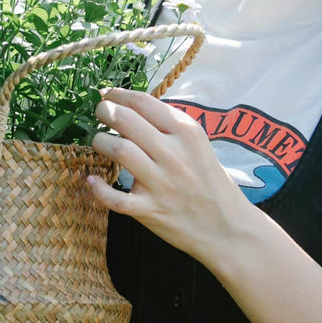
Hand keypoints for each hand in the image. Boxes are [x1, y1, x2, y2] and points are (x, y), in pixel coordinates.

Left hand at [88, 88, 251, 264]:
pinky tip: (93, 180)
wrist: (228, 228)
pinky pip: (115, 198)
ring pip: (118, 150)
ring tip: (99, 142)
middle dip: (104, 111)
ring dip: (100, 142)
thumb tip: (131, 108)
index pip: (143, 102)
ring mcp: (161, 183)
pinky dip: (99, 188)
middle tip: (99, 113)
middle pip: (125, 120)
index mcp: (186, 132)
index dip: (117, 94)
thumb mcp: (198, 145)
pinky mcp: (150, 210)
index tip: (106, 94)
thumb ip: (169, 127)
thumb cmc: (210, 182)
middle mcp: (173, 153)